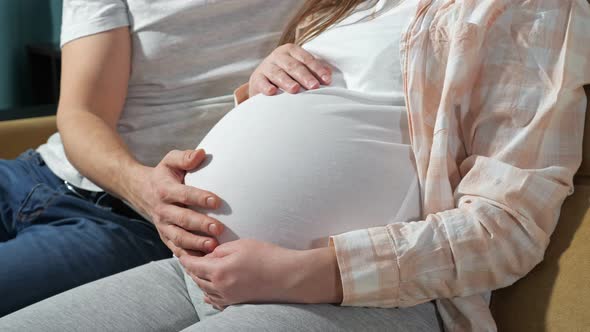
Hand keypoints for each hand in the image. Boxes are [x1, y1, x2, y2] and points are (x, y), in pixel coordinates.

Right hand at [128, 149, 224, 257]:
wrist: (142, 190)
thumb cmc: (165, 174)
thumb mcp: (170, 160)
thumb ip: (184, 157)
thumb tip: (200, 153)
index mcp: (165, 190)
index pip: (184, 195)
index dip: (200, 198)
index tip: (217, 201)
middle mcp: (163, 210)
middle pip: (182, 219)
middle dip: (200, 225)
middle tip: (218, 228)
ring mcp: (163, 226)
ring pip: (178, 238)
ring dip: (195, 244)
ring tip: (213, 246)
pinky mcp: (165, 237)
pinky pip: (176, 249)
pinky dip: (189, 256)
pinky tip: (204, 260)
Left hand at [180, 239, 342, 310]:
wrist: (288, 276)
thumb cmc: (267, 256)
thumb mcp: (241, 245)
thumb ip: (220, 250)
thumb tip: (209, 255)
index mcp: (218, 271)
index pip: (193, 265)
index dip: (185, 257)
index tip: (180, 251)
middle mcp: (220, 287)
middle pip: (197, 279)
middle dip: (190, 269)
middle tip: (188, 259)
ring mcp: (229, 297)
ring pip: (205, 290)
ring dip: (199, 281)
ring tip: (197, 272)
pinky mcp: (238, 302)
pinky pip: (216, 301)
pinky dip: (209, 295)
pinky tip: (208, 293)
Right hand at [248, 43, 331, 96]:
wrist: (262, 80)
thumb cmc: (287, 74)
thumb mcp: (299, 68)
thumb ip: (314, 70)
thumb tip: (329, 75)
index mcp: (291, 51)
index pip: (306, 59)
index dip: (317, 69)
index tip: (326, 80)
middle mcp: (278, 56)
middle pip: (293, 66)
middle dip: (304, 76)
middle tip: (314, 86)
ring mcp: (266, 66)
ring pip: (278, 73)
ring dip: (287, 81)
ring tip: (295, 89)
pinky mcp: (256, 78)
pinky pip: (262, 82)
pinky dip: (266, 87)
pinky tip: (272, 92)